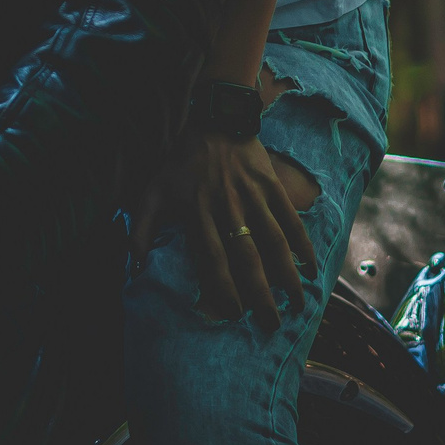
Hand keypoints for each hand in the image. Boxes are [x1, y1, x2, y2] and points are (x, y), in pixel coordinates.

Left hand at [131, 129, 319, 326]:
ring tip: (298, 303)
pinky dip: (302, 242)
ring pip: (273, 242)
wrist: (215, 121)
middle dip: (260, 294)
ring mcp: (252, 197)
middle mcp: (226, 208)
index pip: (212, 260)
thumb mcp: (152, 191)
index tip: (233, 315)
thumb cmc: (181, 162)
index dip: (223, 289)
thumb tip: (133, 264)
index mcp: (197, 213)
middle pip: (246, 258)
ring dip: (287, 275)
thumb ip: (139, 228)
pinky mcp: (271, 186)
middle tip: (271, 323)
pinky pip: (289, 218)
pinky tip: (311, 266)